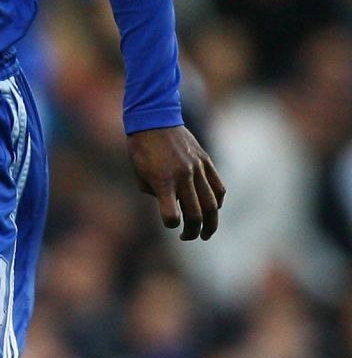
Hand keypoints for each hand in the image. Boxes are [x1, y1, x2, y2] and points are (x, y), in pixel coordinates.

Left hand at [127, 125, 224, 240]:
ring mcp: (197, 169)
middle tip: (188, 237)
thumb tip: (173, 205)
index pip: (171, 214)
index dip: (171, 224)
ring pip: (212, 204)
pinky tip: (213, 210)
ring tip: (205, 233)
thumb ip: (156, 193)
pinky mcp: (206, 162)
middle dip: (193, 231)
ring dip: (210, 223)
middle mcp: (183, 176)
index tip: (170, 224)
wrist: (154, 120)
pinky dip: (218, 202)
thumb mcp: (140, 175)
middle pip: (196, 214)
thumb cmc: (141, 150)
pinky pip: (218, 187)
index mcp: (163, 181)